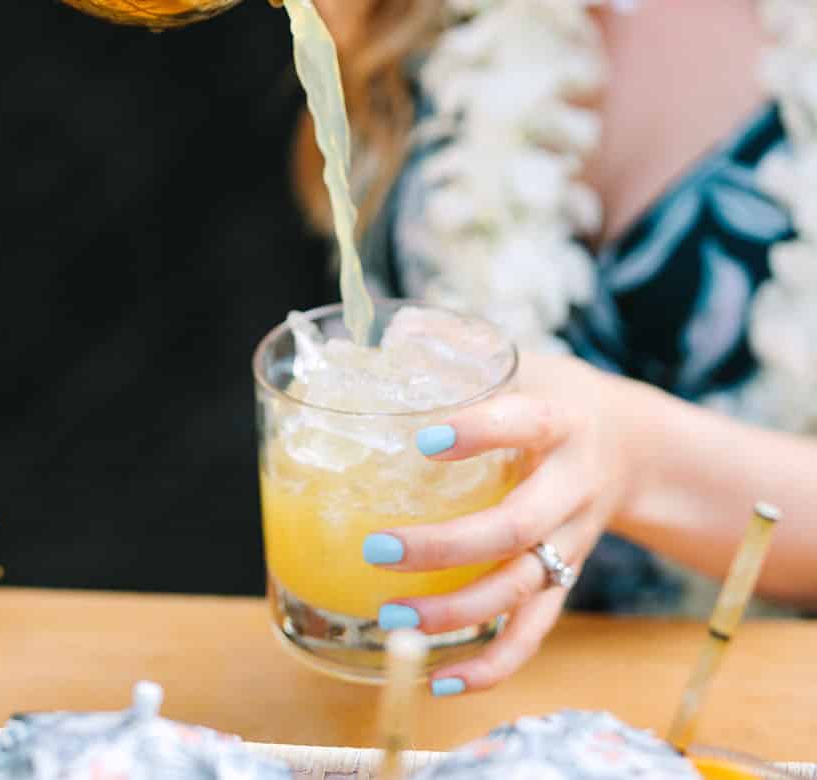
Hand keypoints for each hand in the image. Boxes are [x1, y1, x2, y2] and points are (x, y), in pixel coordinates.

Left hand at [366, 353, 629, 693]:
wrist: (631, 444)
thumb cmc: (553, 395)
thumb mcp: (521, 359)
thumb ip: (460, 347)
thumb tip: (392, 328)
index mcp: (561, 419)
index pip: (523, 423)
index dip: (476, 432)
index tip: (422, 439)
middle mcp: (571, 486)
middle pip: (516, 526)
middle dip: (446, 545)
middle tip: (377, 546)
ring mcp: (569, 541)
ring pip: (520, 590)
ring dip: (455, 612)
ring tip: (391, 615)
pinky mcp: (563, 579)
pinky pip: (532, 634)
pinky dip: (492, 666)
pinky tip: (441, 681)